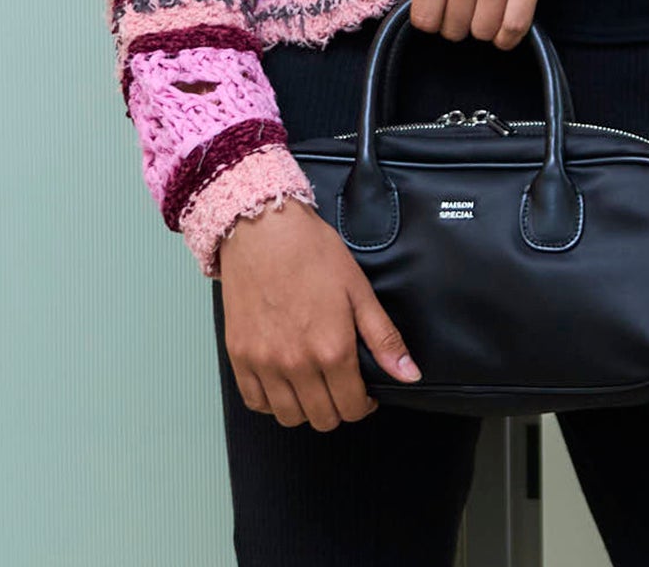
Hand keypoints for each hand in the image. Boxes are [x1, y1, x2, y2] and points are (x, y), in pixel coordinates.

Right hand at [216, 198, 422, 428]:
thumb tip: (409, 374)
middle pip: (323, 419)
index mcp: (332, 349)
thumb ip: (383, 338)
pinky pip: (256, 402)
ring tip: (312, 382)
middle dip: (338, 407)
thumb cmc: (311, 252)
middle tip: (339, 383)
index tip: (362, 389)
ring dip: (306, 407)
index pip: (352, 408)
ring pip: (289, 417)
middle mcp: (296, 363)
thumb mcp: (358, 290)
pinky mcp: (239, 356)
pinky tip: (283, 381)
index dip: (363, 404)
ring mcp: (264, 362)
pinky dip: (271, 401)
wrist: (263, 228)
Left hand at [410, 0, 563, 46]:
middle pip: (454, 29)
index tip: (443, 12)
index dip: (434, 21)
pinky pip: (515, 27)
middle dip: (460, 25)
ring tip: (491, 11)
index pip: (424, 16)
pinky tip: (508, 25)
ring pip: (484, 32)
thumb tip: (434, 1)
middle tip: (470, 9)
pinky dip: (509, 35)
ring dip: (486, 29)